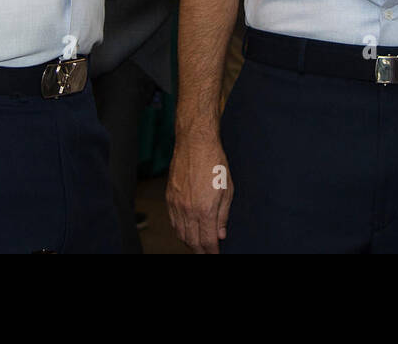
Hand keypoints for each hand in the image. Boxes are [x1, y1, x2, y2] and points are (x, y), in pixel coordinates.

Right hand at [166, 135, 232, 253]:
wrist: (195, 143)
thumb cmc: (215, 162)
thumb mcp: (228, 189)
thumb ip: (223, 215)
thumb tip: (221, 234)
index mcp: (205, 209)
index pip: (206, 241)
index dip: (211, 252)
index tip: (216, 254)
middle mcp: (188, 210)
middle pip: (192, 241)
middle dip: (200, 251)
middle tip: (208, 253)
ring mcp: (176, 204)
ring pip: (180, 233)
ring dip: (189, 242)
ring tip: (198, 246)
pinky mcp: (169, 197)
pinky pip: (173, 221)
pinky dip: (179, 230)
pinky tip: (186, 231)